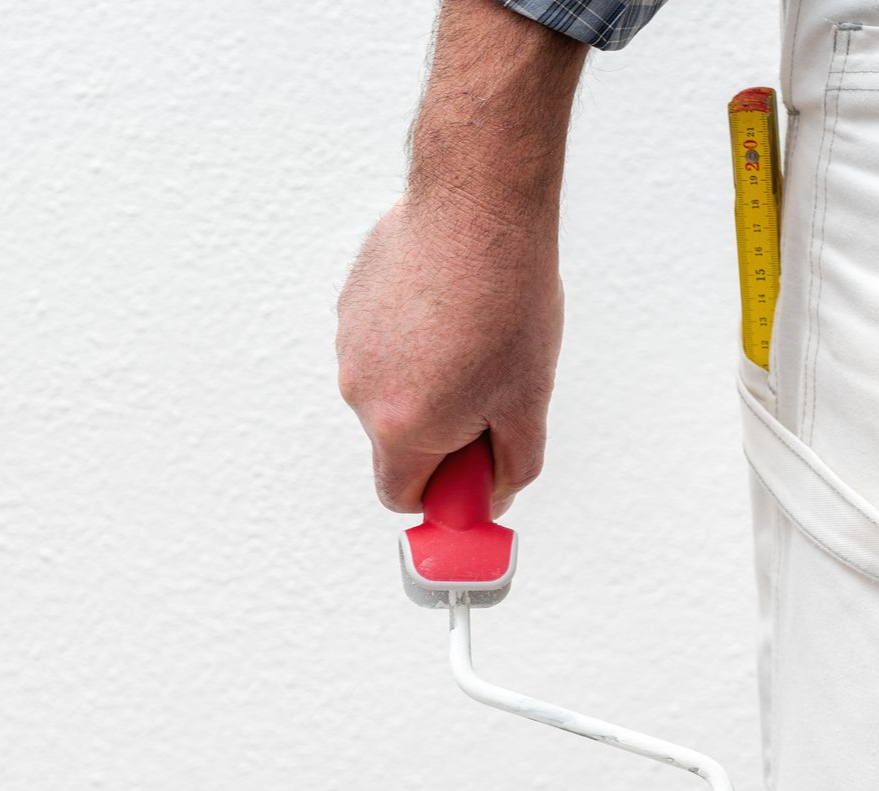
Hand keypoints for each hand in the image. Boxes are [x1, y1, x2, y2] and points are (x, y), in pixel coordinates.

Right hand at [337, 191, 562, 515]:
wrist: (478, 205)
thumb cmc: (509, 302)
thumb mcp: (530, 400)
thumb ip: (512, 467)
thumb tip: (492, 495)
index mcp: (401, 427)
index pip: (401, 497)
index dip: (444, 493)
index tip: (475, 468)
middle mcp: (360, 391)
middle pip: (398, 443)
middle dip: (442, 433)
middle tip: (492, 391)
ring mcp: (348, 343)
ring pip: (390, 393)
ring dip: (428, 384)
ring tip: (474, 337)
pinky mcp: (350, 304)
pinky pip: (381, 347)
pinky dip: (412, 342)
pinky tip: (451, 306)